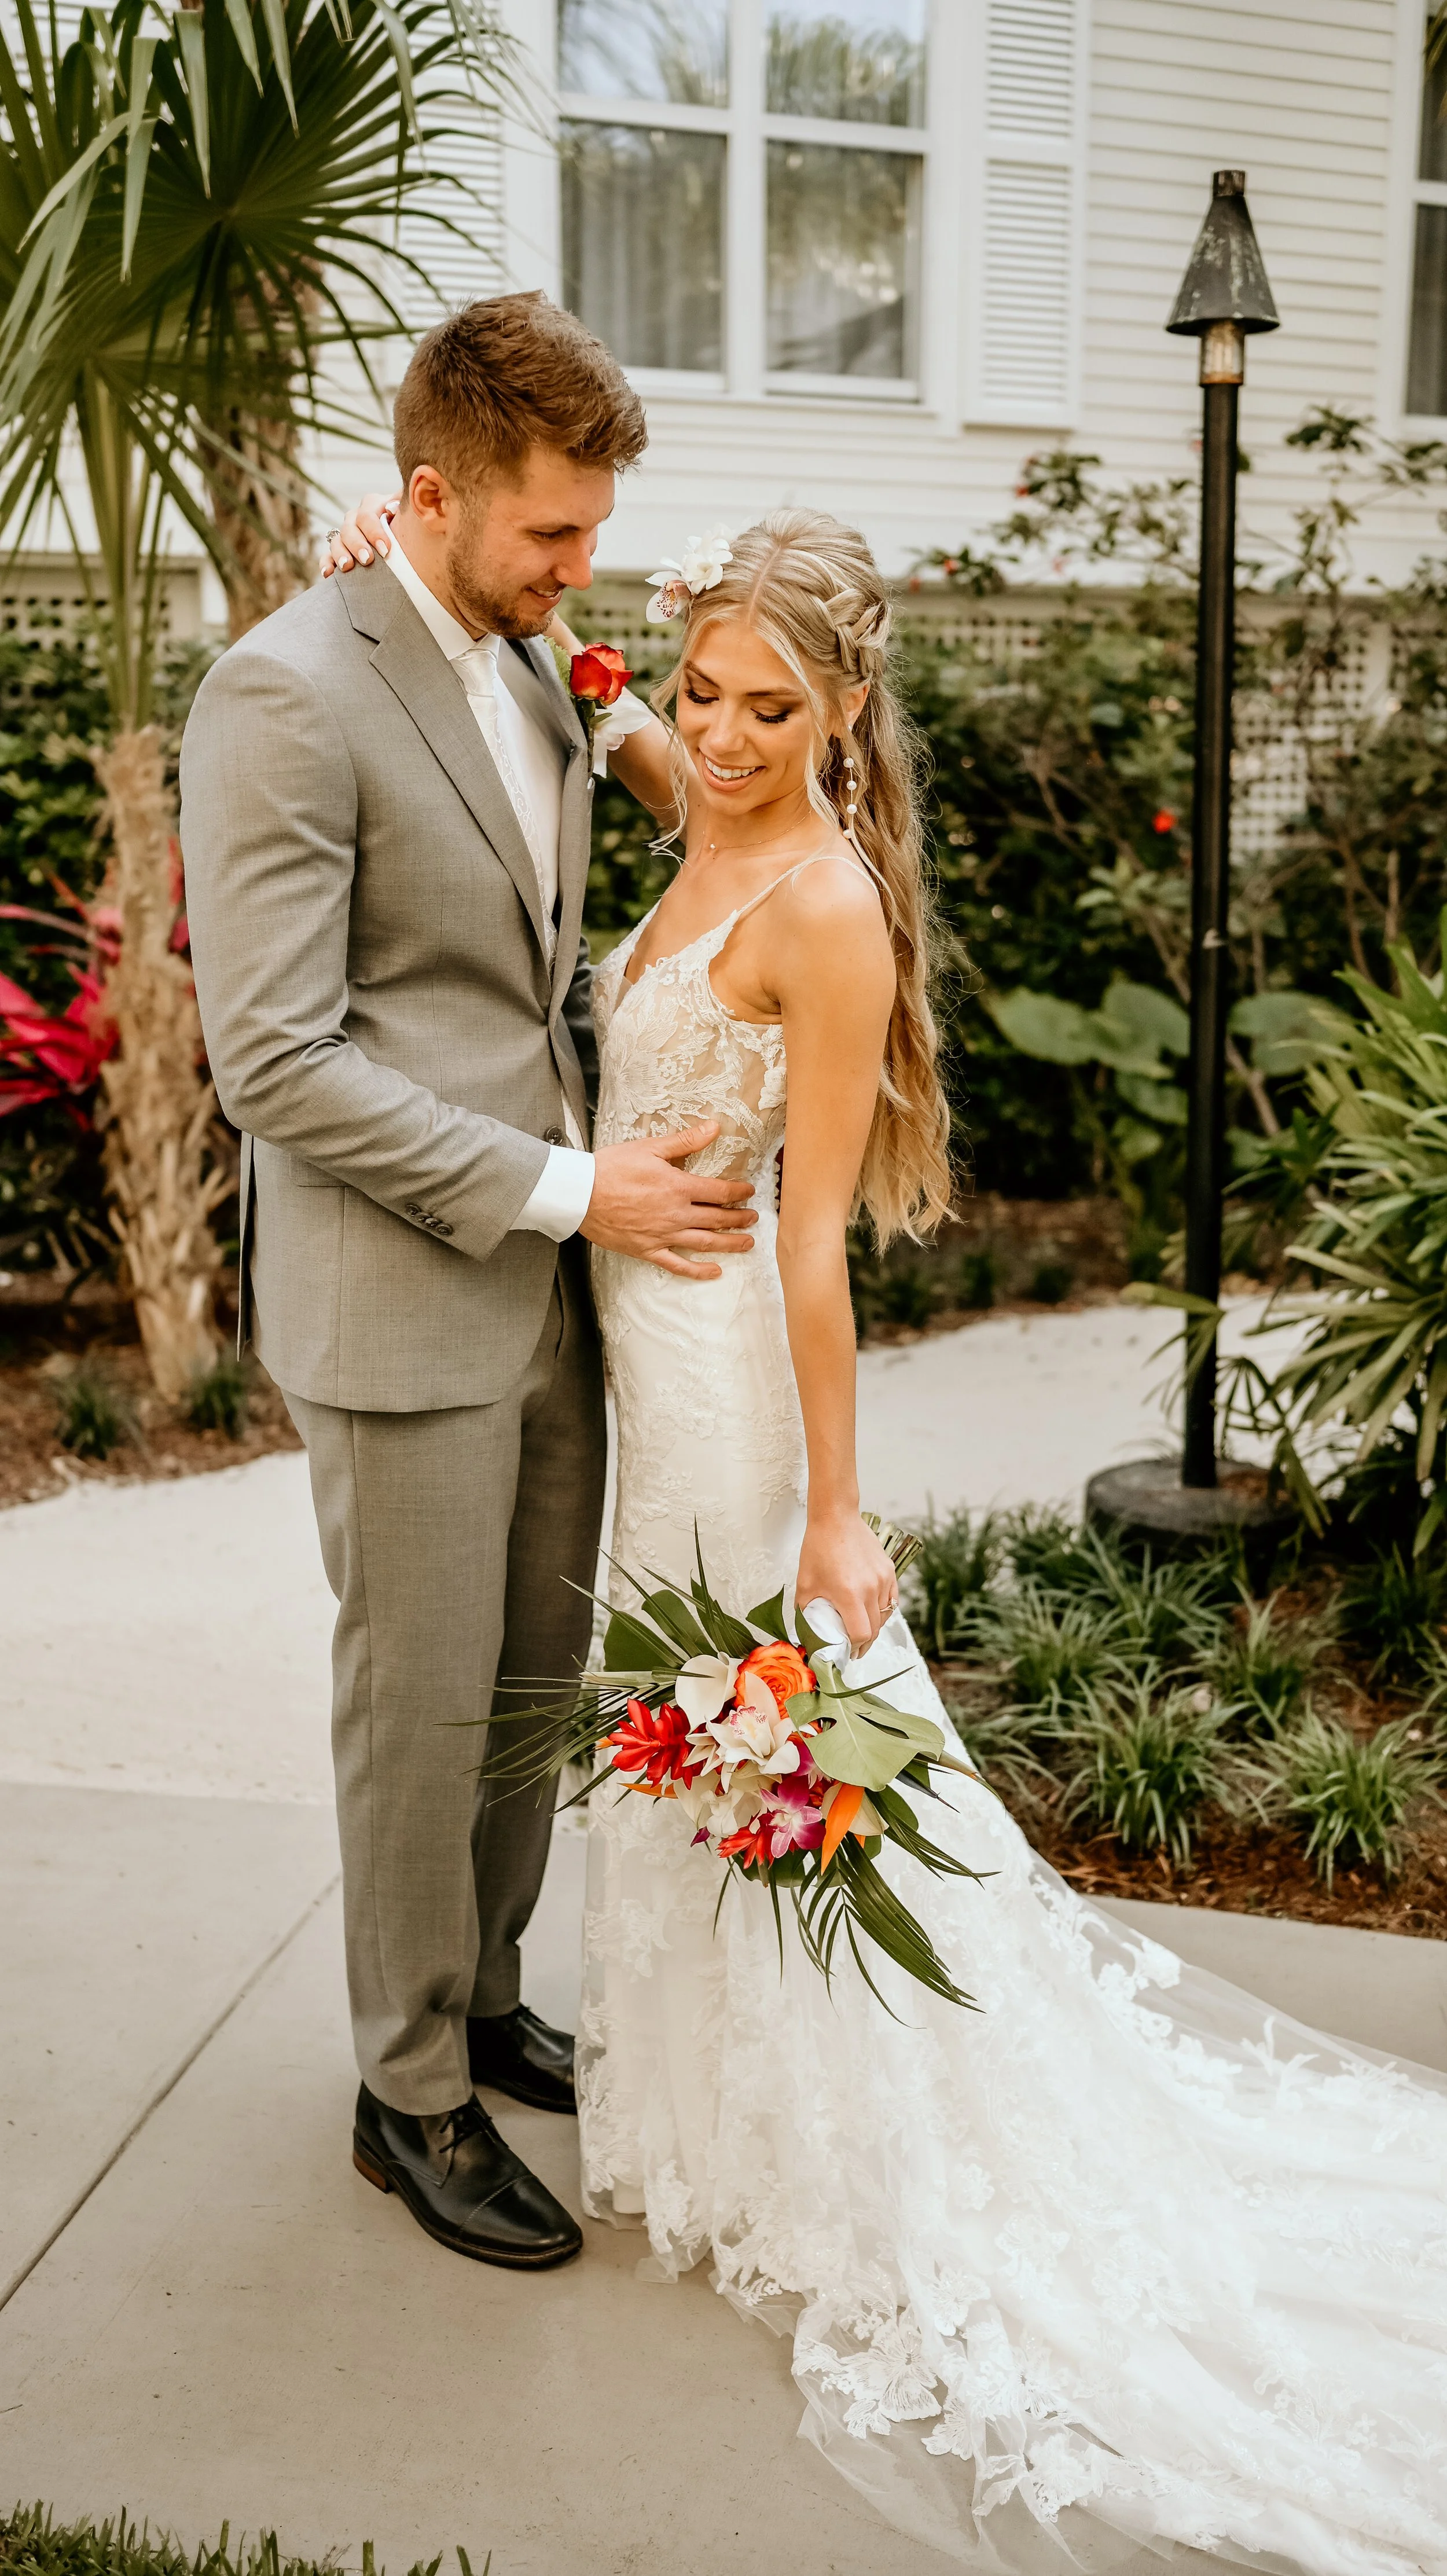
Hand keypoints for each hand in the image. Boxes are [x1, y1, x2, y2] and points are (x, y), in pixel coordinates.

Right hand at [320, 491, 401, 575]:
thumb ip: (403, 505)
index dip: (374, 532)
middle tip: (367, 560)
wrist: (407, 541)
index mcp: (372, 506)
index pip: (367, 515)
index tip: (385, 550)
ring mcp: (345, 535)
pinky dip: (326, 564)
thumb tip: (392, 508)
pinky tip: (328, 574)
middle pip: (349, 528)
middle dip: (357, 545)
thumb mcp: (409, 512)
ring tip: (347, 567)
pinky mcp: (339, 552)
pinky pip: (327, 556)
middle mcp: (356, 519)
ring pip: (336, 541)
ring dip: (340, 554)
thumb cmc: (410, 526)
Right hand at [581, 1122, 755, 1279]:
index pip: (719, 1192)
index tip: (749, 1192)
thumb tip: (714, 1128)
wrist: (579, 1194)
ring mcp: (662, 1235)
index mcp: (678, 1187)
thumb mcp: (650, 1148)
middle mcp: (676, 1214)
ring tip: (747, 1243)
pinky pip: (677, 1265)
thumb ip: (685, 1141)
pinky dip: (697, 1271)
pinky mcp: (647, 1250)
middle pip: (717, 1219)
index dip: (739, 1192)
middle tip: (754, 1218)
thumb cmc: (611, 1168)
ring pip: (705, 1243)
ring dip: (729, 1243)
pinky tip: (714, 1272)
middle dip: (739, 1218)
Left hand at [796, 1514, 897, 1659]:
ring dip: (874, 1626)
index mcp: (849, 1594)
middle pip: (874, 1629)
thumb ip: (806, 1612)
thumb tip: (807, 1632)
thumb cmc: (818, 1548)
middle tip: (854, 1649)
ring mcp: (883, 1578)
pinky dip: (883, 1610)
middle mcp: (871, 1588)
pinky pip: (891, 1599)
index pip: (860, 1634)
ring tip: (861, 1630)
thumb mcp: (805, 1584)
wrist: (836, 1517)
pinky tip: (873, 1613)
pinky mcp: (889, 1570)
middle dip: (864, 1643)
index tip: (846, 1653)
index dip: (854, 1648)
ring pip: (885, 1615)